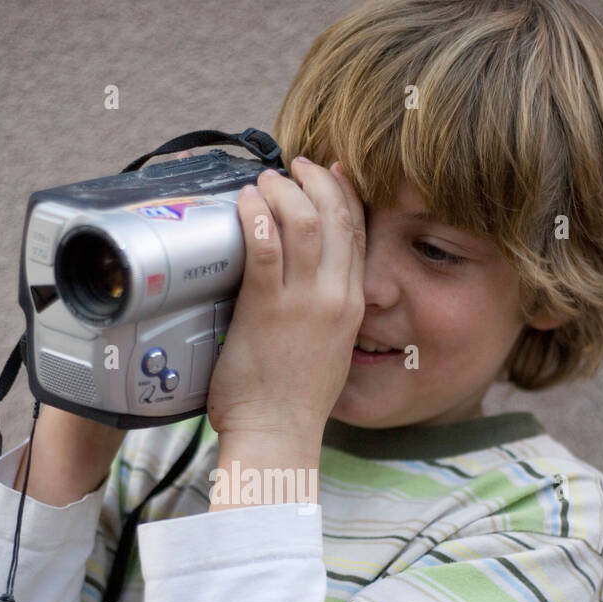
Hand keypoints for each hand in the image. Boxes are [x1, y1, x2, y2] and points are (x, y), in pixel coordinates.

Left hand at [205, 156, 365, 443]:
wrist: (279, 434)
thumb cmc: (293, 402)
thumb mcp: (329, 350)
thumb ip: (325, 315)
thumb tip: (303, 290)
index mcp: (352, 305)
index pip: (358, 232)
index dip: (344, 193)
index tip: (330, 172)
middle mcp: (334, 297)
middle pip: (336, 215)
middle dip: (314, 180)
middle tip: (292, 167)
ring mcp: (303, 301)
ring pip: (304, 221)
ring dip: (283, 192)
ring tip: (264, 182)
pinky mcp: (266, 309)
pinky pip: (265, 246)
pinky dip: (255, 216)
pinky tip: (245, 204)